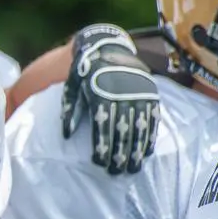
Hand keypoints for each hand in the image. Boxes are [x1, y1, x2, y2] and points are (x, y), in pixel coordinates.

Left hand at [61, 23, 159, 174]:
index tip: (100, 163)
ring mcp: (138, 93)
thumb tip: (65, 136)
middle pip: (122, 131)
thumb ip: (69, 110)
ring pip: (139, 128)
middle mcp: (121, 94)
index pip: (102, 126)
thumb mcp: (71, 87)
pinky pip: (152, 119)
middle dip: (119, 154)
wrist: (106, 46)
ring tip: (132, 169)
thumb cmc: (84, 72)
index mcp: (100, 94)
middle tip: (116, 172)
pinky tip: (147, 152)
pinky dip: (150, 137)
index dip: (102, 146)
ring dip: (137, 151)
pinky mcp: (150, 93)